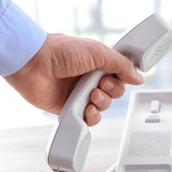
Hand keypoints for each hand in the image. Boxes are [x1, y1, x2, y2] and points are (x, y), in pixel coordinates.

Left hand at [4, 33, 143, 125]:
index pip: (120, 75)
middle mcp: (91, 79)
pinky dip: (92, 116)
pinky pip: (90, 119)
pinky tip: (87, 108)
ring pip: (104, 106)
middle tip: (101, 83)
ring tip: (91, 95)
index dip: (124, 78)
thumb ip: (121, 64)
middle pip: (115, 92)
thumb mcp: (97, 52)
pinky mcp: (72, 108)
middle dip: (112, 90)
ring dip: (102, 102)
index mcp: (98, 63)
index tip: (123, 76)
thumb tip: (138, 77)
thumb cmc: (59, 52)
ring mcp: (81, 94)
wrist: (33, 64)